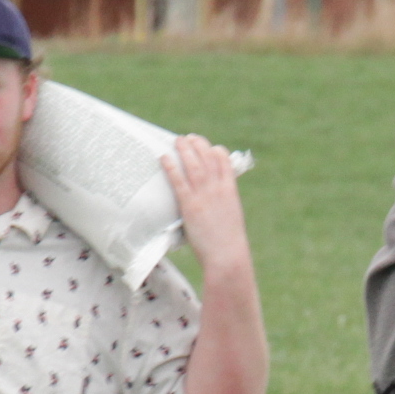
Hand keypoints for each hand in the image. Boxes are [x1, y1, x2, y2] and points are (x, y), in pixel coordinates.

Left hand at [161, 137, 250, 268]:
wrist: (227, 255)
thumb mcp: (230, 217)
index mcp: (230, 190)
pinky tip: (164, 158)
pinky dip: (171, 167)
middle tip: (188, 138)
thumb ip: (222, 205)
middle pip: (207, 157)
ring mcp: (204, 195)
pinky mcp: (190, 205)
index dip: (214, 150)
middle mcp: (217, 188)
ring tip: (177, 140)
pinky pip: (178, 181)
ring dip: (184, 149)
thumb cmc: (228, 242)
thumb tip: (213, 206)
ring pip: (193, 164)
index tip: (208, 147)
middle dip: (197, 144)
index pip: (223, 161)